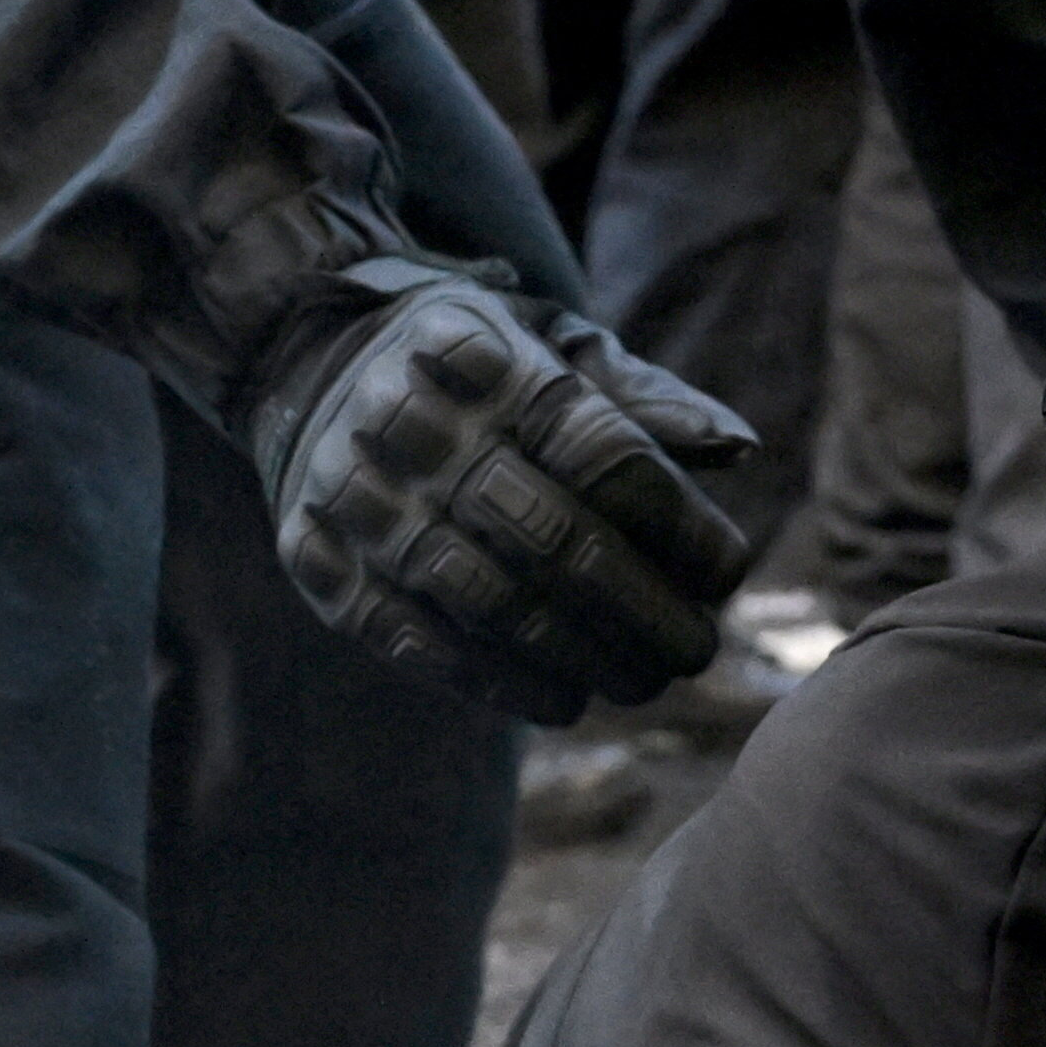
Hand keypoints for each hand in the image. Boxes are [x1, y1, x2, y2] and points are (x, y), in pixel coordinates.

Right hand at [242, 264, 758, 724]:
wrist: (306, 361)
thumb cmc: (475, 370)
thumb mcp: (553, 347)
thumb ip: (643, 400)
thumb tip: (739, 448)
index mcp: (490, 360)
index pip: (603, 455)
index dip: (677, 526)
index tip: (726, 575)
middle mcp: (416, 426)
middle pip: (552, 538)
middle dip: (640, 611)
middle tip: (692, 653)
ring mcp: (357, 498)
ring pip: (489, 602)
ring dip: (577, 659)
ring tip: (636, 683)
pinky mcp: (318, 561)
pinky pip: (417, 641)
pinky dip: (496, 683)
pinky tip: (556, 699)